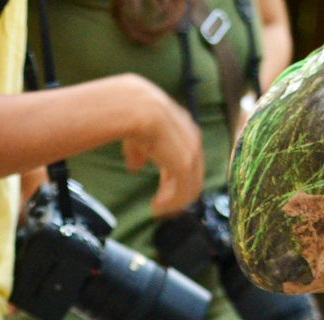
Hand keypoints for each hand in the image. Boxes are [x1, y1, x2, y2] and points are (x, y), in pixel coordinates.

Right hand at [118, 75, 204, 216]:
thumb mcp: (137, 133)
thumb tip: (135, 167)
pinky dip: (171, 203)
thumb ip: (140, 152)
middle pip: (194, 175)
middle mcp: (193, 139)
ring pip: (191, 186)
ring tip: (157, 208)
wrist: (132, 106)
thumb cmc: (130, 114)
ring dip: (174, 201)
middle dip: (177, 193)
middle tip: (160, 206)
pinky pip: (183, 191)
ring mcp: (191, 152)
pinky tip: (156, 206)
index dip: (175, 180)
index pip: (188, 159)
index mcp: (185, 129)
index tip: (160, 194)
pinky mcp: (184, 163)